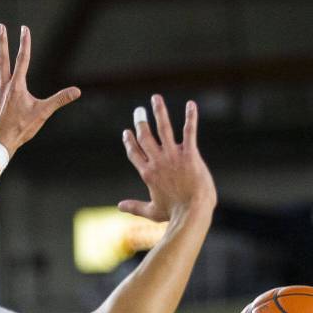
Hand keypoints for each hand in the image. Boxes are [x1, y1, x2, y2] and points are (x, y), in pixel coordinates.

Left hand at [0, 24, 80, 156]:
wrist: (2, 142)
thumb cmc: (22, 128)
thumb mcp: (43, 112)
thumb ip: (60, 99)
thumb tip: (76, 91)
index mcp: (17, 86)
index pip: (22, 60)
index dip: (24, 43)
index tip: (24, 28)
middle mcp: (4, 87)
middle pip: (2, 60)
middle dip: (2, 43)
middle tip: (0, 27)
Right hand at [118, 95, 216, 220]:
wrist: (192, 212)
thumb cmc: (174, 213)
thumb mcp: (152, 211)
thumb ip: (135, 207)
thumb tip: (119, 207)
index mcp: (148, 174)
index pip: (134, 153)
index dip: (130, 142)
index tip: (127, 132)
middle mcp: (158, 161)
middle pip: (145, 137)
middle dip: (140, 122)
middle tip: (138, 110)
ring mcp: (174, 156)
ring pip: (163, 128)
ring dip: (159, 111)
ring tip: (155, 98)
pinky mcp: (190, 154)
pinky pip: (189, 131)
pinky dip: (190, 117)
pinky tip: (191, 104)